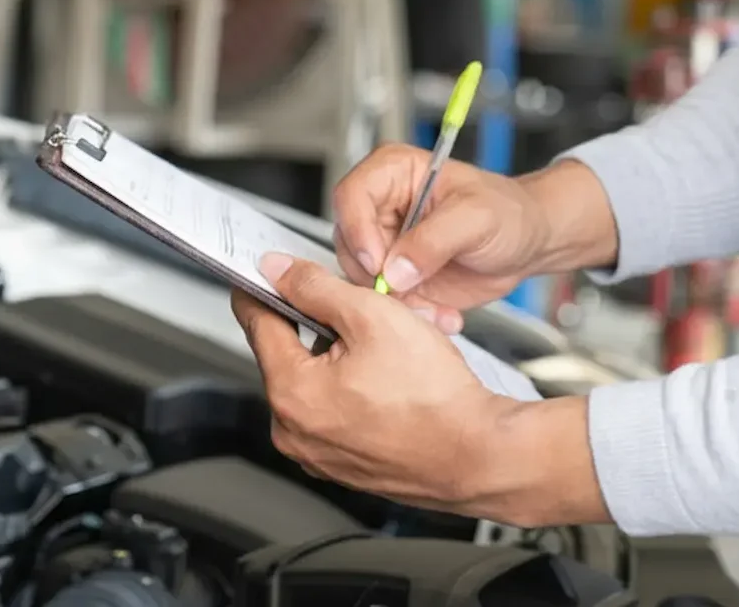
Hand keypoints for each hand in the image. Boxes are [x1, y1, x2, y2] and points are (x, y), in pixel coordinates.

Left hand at [232, 254, 518, 515]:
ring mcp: (318, 455)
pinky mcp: (344, 466)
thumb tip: (277, 271)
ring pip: (316, 383)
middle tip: (356, 310)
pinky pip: (335, 413)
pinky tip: (388, 381)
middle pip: (288, 354)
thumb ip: (315, 287)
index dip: (263, 288)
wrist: (482, 456)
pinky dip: (353, 390)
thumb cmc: (437, 398)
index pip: (256, 323)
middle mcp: (295, 432)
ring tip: (384, 348)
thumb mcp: (372, 316)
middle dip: (319, 325)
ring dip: (340, 357)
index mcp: (292, 393)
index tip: (267, 273)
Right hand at [331, 147, 607, 332]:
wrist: (528, 244)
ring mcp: (386, 244)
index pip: (351, 196)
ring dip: (396, 301)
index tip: (376, 261)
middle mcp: (381, 207)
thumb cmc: (508, 212)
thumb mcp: (476, 217)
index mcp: (392, 173)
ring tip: (435, 307)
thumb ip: (433, 240)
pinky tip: (443, 314)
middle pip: (349, 242)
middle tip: (407, 291)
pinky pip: (386, 301)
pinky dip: (413, 314)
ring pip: (362, 278)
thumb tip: (395, 269)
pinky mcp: (396, 276)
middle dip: (375, 275)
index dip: (357, 230)